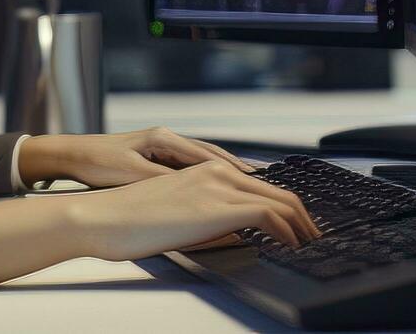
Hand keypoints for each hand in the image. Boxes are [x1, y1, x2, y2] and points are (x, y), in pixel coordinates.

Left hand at [21, 126, 257, 188]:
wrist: (72, 155)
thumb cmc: (96, 163)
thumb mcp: (131, 176)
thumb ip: (161, 181)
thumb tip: (191, 190)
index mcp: (162, 139)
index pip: (206, 154)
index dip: (231, 168)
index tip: (253, 179)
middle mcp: (165, 138)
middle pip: (210, 153)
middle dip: (235, 167)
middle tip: (261, 181)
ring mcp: (161, 145)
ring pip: (201, 159)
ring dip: (223, 170)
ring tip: (247, 182)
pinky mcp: (154, 155)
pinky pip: (188, 165)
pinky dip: (206, 174)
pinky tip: (215, 185)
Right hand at [66, 160, 319, 261]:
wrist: (102, 218)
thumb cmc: (129, 219)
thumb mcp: (176, 212)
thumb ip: (208, 217)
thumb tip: (239, 234)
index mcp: (204, 170)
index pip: (260, 185)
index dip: (286, 205)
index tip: (297, 224)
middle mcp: (215, 173)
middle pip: (278, 190)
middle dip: (302, 216)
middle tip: (313, 235)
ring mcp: (217, 187)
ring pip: (280, 200)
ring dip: (301, 224)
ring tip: (309, 243)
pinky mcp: (216, 207)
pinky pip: (267, 216)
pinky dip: (287, 231)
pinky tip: (290, 244)